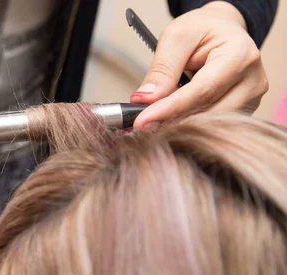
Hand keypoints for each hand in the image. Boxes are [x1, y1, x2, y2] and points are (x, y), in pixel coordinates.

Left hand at [130, 1, 268, 127]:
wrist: (221, 29)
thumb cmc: (202, 30)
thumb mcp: (176, 37)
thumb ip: (162, 69)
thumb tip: (145, 99)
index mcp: (240, 55)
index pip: (202, 90)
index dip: (169, 109)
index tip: (142, 121)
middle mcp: (253, 81)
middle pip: (209, 113)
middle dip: (172, 120)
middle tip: (141, 122)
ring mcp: (251, 99)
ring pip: (211, 124)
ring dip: (180, 124)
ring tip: (155, 118)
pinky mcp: (244, 110)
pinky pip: (214, 124)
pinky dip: (190, 124)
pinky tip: (173, 118)